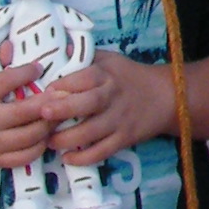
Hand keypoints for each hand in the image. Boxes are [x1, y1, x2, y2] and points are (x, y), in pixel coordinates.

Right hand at [0, 56, 58, 171]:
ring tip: (58, 113)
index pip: (8, 81)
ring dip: (49, 124)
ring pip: (31, 136)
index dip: (28, 72)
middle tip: (63, 93)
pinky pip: (25, 157)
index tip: (39, 68)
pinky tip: (45, 135)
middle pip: (26, 111)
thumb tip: (11, 47)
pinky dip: (40, 146)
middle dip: (49, 101)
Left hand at [31, 48, 172, 168]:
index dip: (64, 84)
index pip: (85, 77)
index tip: (46, 91)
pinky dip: (84, 158)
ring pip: (92, 132)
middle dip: (64, 109)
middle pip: (88, 103)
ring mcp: (119, 119)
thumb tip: (57, 49)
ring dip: (67, 138)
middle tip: (43, 113)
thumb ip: (84, 57)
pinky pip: (102, 151)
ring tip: (48, 141)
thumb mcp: (109, 60)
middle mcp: (113, 97)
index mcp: (107, 75)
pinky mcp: (124, 139)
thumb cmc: (128, 76)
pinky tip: (67, 158)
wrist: (165, 96)